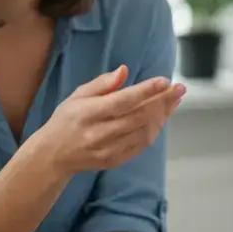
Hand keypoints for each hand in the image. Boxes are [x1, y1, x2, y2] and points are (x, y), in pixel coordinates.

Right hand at [30, 65, 183, 175]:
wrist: (53, 155)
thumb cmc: (67, 119)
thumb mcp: (78, 95)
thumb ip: (102, 83)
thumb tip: (124, 70)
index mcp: (88, 113)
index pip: (123, 101)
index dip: (146, 91)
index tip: (165, 81)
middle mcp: (98, 133)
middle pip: (138, 116)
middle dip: (162, 101)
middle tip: (179, 88)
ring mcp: (107, 150)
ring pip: (143, 131)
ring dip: (163, 115)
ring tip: (174, 100)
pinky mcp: (114, 161)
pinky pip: (141, 145)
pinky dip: (155, 130)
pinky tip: (162, 117)